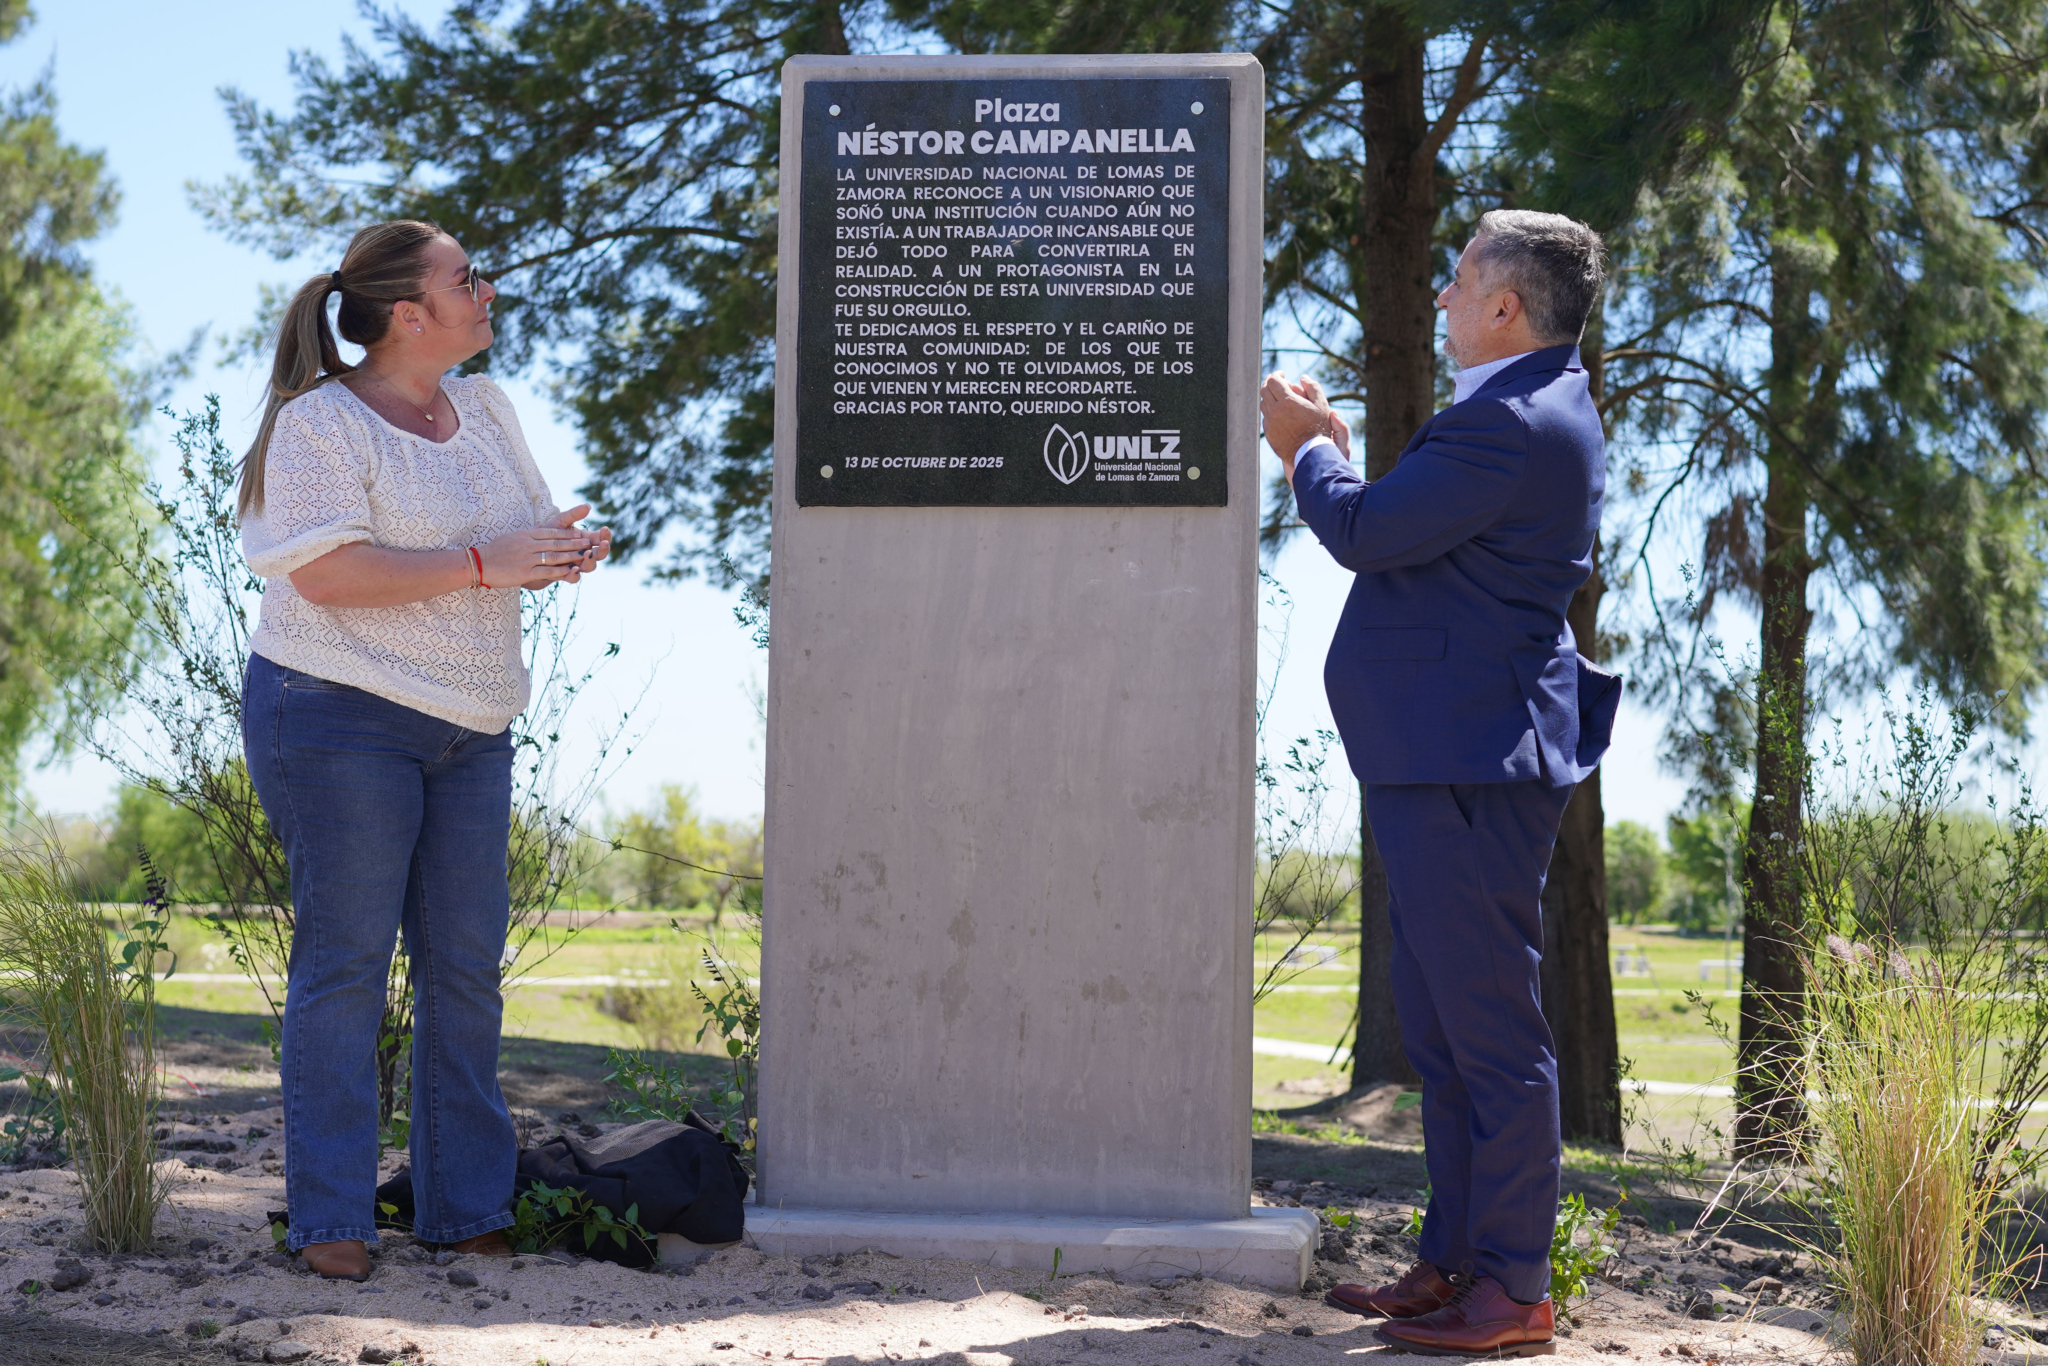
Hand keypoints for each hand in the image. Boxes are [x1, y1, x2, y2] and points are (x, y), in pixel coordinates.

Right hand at [479, 510, 595, 590]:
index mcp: (526, 535)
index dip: (567, 534)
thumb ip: (527, 537)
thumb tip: (539, 533)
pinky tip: (572, 571)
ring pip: (554, 556)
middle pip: (556, 543)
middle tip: (588, 542)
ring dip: (572, 556)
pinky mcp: (525, 572)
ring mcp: (527, 558)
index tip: (580, 533)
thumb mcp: (512, 538)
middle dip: (574, 543)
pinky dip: (561, 571)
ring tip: (585, 555)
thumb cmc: (494, 552)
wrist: (478, 563)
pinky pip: (547, 571)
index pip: (551, 533)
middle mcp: (528, 545)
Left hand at [519, 505, 612, 588]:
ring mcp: (576, 565)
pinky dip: (575, 574)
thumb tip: (588, 506)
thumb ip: (573, 515)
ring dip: (590, 561)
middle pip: (599, 554)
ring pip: (589, 567)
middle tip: (603, 543)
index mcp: (585, 541)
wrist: (530, 551)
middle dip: (603, 549)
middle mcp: (583, 554)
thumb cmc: (547, 534)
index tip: (605, 529)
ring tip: (588, 553)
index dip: (605, 535)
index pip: (601, 539)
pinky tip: (574, 568)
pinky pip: (573, 578)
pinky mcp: (564, 575)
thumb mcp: (559, 522)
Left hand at [1260, 371, 1334, 480]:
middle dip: (1270, 383)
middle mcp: (1275, 411)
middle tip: (1277, 382)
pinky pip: (1266, 418)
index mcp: (1288, 401)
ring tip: (1278, 396)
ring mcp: (1270, 423)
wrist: (1311, 453)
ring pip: (1263, 404)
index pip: (1273, 380)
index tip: (1282, 374)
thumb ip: (1313, 387)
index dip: (1276, 374)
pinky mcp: (1269, 434)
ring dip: (1269, 397)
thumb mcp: (1322, 404)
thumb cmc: (1319, 428)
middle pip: (1264, 390)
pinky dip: (1270, 411)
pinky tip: (1278, 412)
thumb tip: (1303, 377)